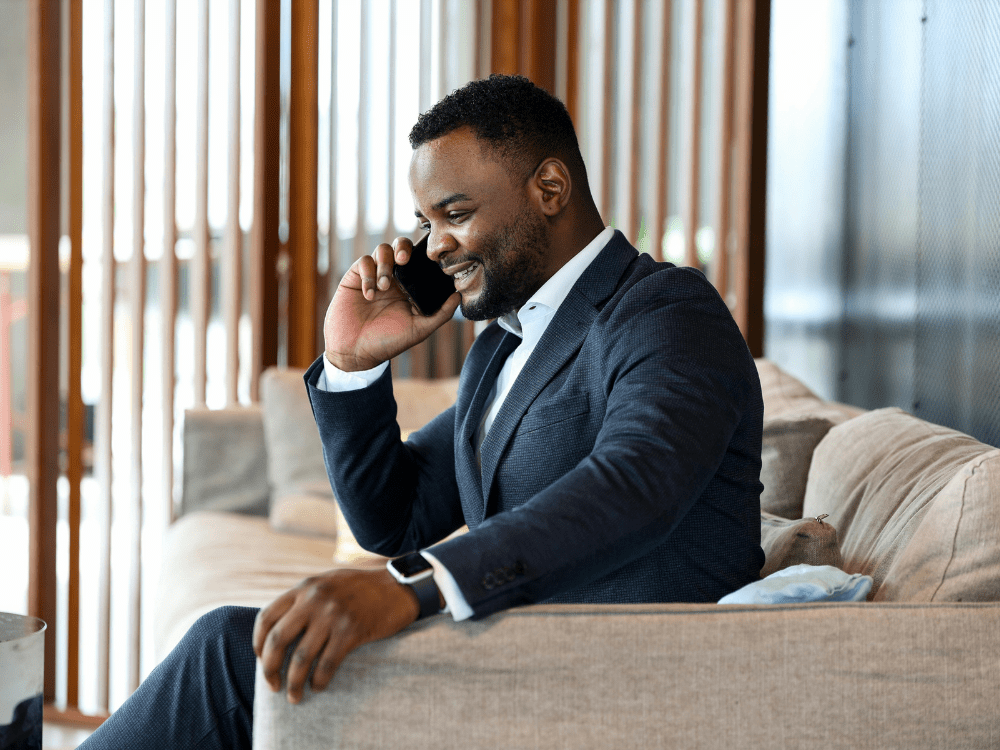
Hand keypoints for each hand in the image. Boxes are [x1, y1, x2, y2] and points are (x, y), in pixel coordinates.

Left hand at [252, 568, 419, 703]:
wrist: (398, 587)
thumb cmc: (361, 589)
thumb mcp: (326, 584)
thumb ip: (303, 600)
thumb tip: (278, 631)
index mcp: (304, 587)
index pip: (266, 617)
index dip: (257, 643)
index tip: (261, 659)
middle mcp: (314, 599)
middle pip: (277, 639)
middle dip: (269, 668)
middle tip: (272, 684)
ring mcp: (333, 615)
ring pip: (301, 657)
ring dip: (293, 683)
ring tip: (293, 696)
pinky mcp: (351, 630)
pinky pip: (327, 664)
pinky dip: (319, 681)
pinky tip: (318, 686)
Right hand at [323, 237, 460, 371]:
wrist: (356, 352)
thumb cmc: (388, 343)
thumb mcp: (419, 330)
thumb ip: (440, 314)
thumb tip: (459, 295)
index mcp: (410, 287)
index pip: (420, 260)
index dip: (424, 254)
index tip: (428, 259)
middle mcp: (393, 278)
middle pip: (401, 246)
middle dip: (403, 247)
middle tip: (404, 260)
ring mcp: (374, 276)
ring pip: (382, 250)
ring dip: (385, 264)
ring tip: (384, 286)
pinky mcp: (355, 278)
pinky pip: (363, 262)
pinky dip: (368, 275)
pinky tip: (369, 295)